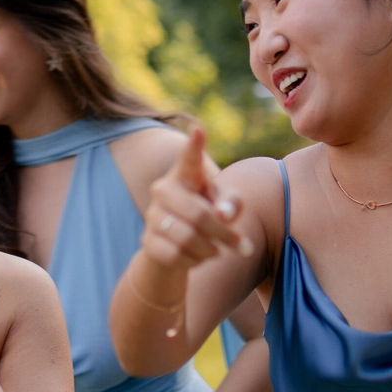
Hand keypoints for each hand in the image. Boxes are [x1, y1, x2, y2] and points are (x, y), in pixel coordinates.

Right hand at [140, 127, 252, 275]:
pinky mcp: (148, 241)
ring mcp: (152, 216)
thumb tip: (224, 214)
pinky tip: (197, 257)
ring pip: (189, 238)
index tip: (199, 130)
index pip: (189, 159)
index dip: (194, 146)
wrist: (171, 248)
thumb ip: (231, 203)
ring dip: (212, 250)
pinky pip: (177, 255)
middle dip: (225, 234)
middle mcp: (164, 190)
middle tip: (244, 246)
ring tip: (217, 250)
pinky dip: (195, 261)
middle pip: (200, 215)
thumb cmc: (204, 216)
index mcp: (184, 175)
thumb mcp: (223, 206)